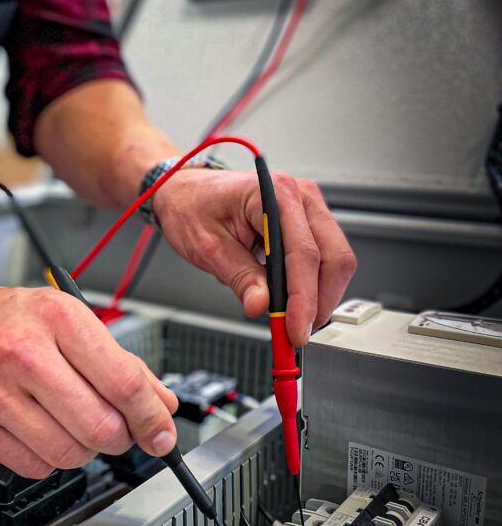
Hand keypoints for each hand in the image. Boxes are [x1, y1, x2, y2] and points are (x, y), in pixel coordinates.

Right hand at [0, 281, 178, 476]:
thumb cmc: (4, 319)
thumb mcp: (67, 318)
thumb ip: (121, 362)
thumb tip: (162, 404)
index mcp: (56, 318)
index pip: (122, 381)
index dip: (151, 416)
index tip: (162, 432)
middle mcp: (22, 353)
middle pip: (99, 425)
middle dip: (121, 438)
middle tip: (120, 432)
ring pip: (69, 453)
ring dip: (86, 451)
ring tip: (77, 428)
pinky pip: (34, 467)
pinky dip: (50, 459)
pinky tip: (43, 432)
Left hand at [152, 168, 356, 346]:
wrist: (189, 193)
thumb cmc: (194, 207)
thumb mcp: (208, 247)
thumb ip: (239, 276)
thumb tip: (261, 306)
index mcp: (274, 193)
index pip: (303, 252)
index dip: (303, 297)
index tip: (295, 329)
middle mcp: (301, 197)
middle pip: (334, 257)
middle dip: (320, 301)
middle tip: (296, 332)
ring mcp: (310, 209)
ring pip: (337, 261)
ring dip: (320, 296)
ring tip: (293, 320)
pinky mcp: (310, 224)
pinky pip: (327, 259)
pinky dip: (315, 286)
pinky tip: (295, 302)